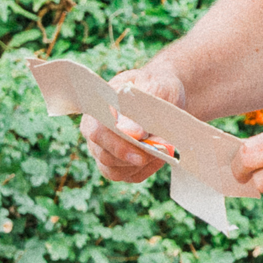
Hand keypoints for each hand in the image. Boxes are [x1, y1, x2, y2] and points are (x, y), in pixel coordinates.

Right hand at [81, 63, 182, 185]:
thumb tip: (132, 133)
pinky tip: (160, 156)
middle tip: (163, 150)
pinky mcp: (119, 163)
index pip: (97, 131)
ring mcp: (105, 149)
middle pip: (105, 156)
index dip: (117, 145)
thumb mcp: (157, 87)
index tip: (141, 154)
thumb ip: (142, 108)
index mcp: (98, 108)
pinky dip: (146, 170)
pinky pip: (128, 176)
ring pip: (114, 171)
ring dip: (141, 165)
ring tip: (165, 149)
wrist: (166, 95)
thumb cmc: (158, 86)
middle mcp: (96, 130)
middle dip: (135, 157)